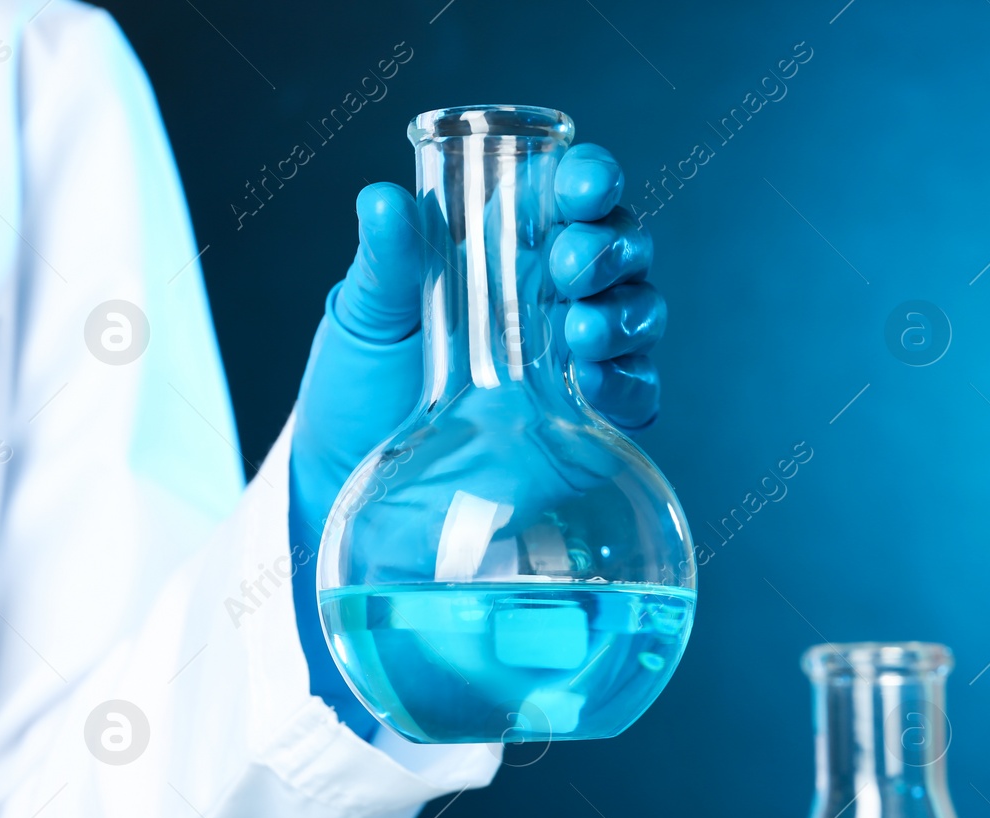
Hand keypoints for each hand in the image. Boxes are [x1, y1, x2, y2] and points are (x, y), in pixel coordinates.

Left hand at [289, 143, 666, 540]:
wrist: (351, 466)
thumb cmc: (361, 377)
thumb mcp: (367, 312)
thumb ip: (385, 258)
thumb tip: (382, 199)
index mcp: (508, 244)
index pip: (571, 192)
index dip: (592, 179)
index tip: (586, 187)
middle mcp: (553, 292)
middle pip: (619, 248)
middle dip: (609, 249)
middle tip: (570, 267)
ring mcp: (575, 355)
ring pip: (638, 314)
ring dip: (623, 315)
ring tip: (580, 334)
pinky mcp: (586, 420)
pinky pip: (636, 393)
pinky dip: (628, 384)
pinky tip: (592, 385)